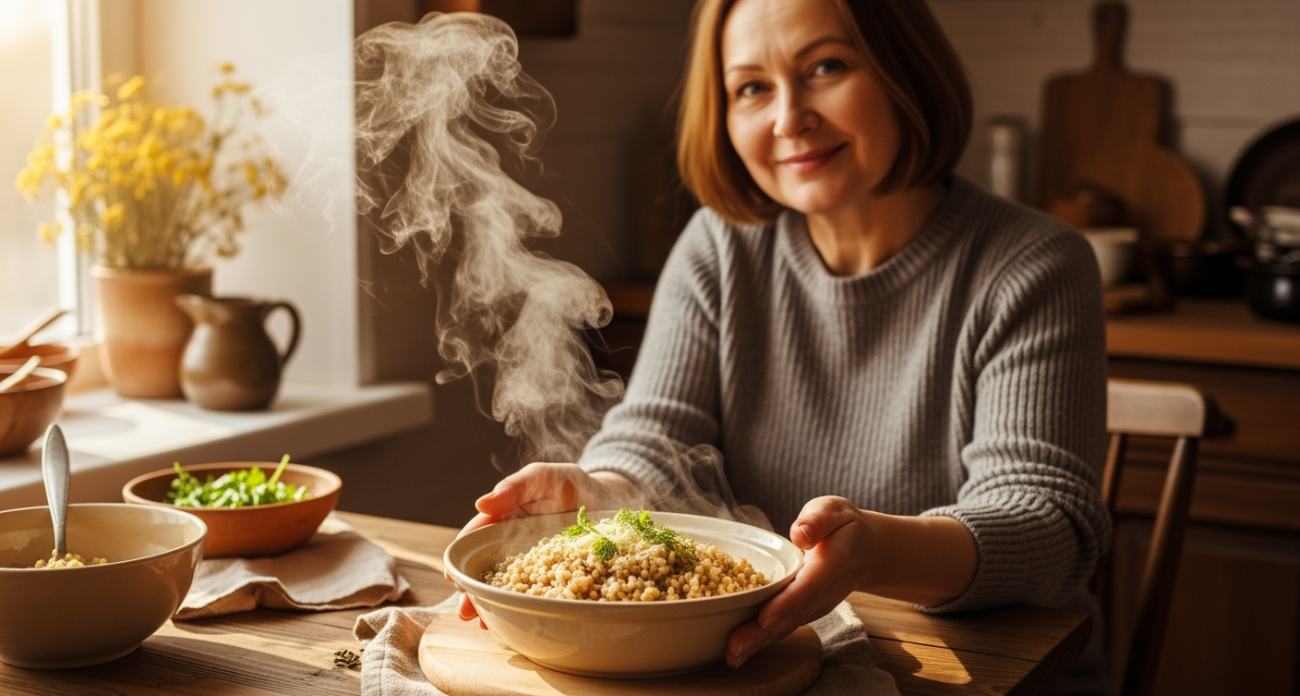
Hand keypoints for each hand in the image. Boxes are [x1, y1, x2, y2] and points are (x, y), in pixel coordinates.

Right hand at [452, 463, 638, 622]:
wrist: (608, 501)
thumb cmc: (571, 485)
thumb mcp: (544, 477)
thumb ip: (515, 486)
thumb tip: (481, 503)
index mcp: (504, 518)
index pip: (476, 538)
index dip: (461, 558)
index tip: (452, 577)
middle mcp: (513, 544)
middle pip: (486, 568)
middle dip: (472, 590)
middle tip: (465, 609)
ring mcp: (533, 563)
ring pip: (506, 586)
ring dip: (490, 605)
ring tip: (482, 622)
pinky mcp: (555, 577)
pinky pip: (534, 595)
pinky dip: (521, 609)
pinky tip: (512, 623)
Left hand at [726, 496, 870, 667]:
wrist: (867, 552)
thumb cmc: (845, 528)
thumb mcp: (835, 511)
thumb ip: (818, 520)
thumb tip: (800, 535)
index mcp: (830, 565)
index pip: (806, 588)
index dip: (785, 604)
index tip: (764, 617)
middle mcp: (822, 593)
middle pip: (791, 616)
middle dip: (761, 633)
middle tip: (733, 649)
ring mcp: (815, 606)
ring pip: (785, 627)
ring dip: (758, 643)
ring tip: (731, 656)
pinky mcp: (805, 612)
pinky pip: (783, 627)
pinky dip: (761, 641)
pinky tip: (739, 651)